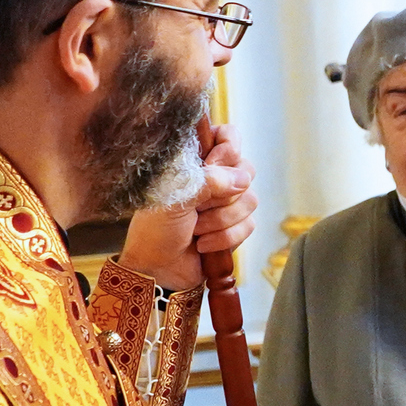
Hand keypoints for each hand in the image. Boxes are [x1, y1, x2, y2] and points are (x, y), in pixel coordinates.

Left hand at [118, 121, 257, 291]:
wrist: (158, 269)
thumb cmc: (155, 229)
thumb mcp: (176, 197)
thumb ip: (208, 180)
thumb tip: (241, 178)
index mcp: (195, 160)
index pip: (228, 136)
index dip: (228, 150)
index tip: (211, 166)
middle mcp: (214, 178)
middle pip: (246, 169)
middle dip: (223, 194)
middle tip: (199, 205)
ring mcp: (226, 203)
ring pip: (250, 200)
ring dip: (220, 220)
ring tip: (196, 229)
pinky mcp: (235, 226)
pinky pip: (249, 225)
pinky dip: (225, 237)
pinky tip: (203, 245)